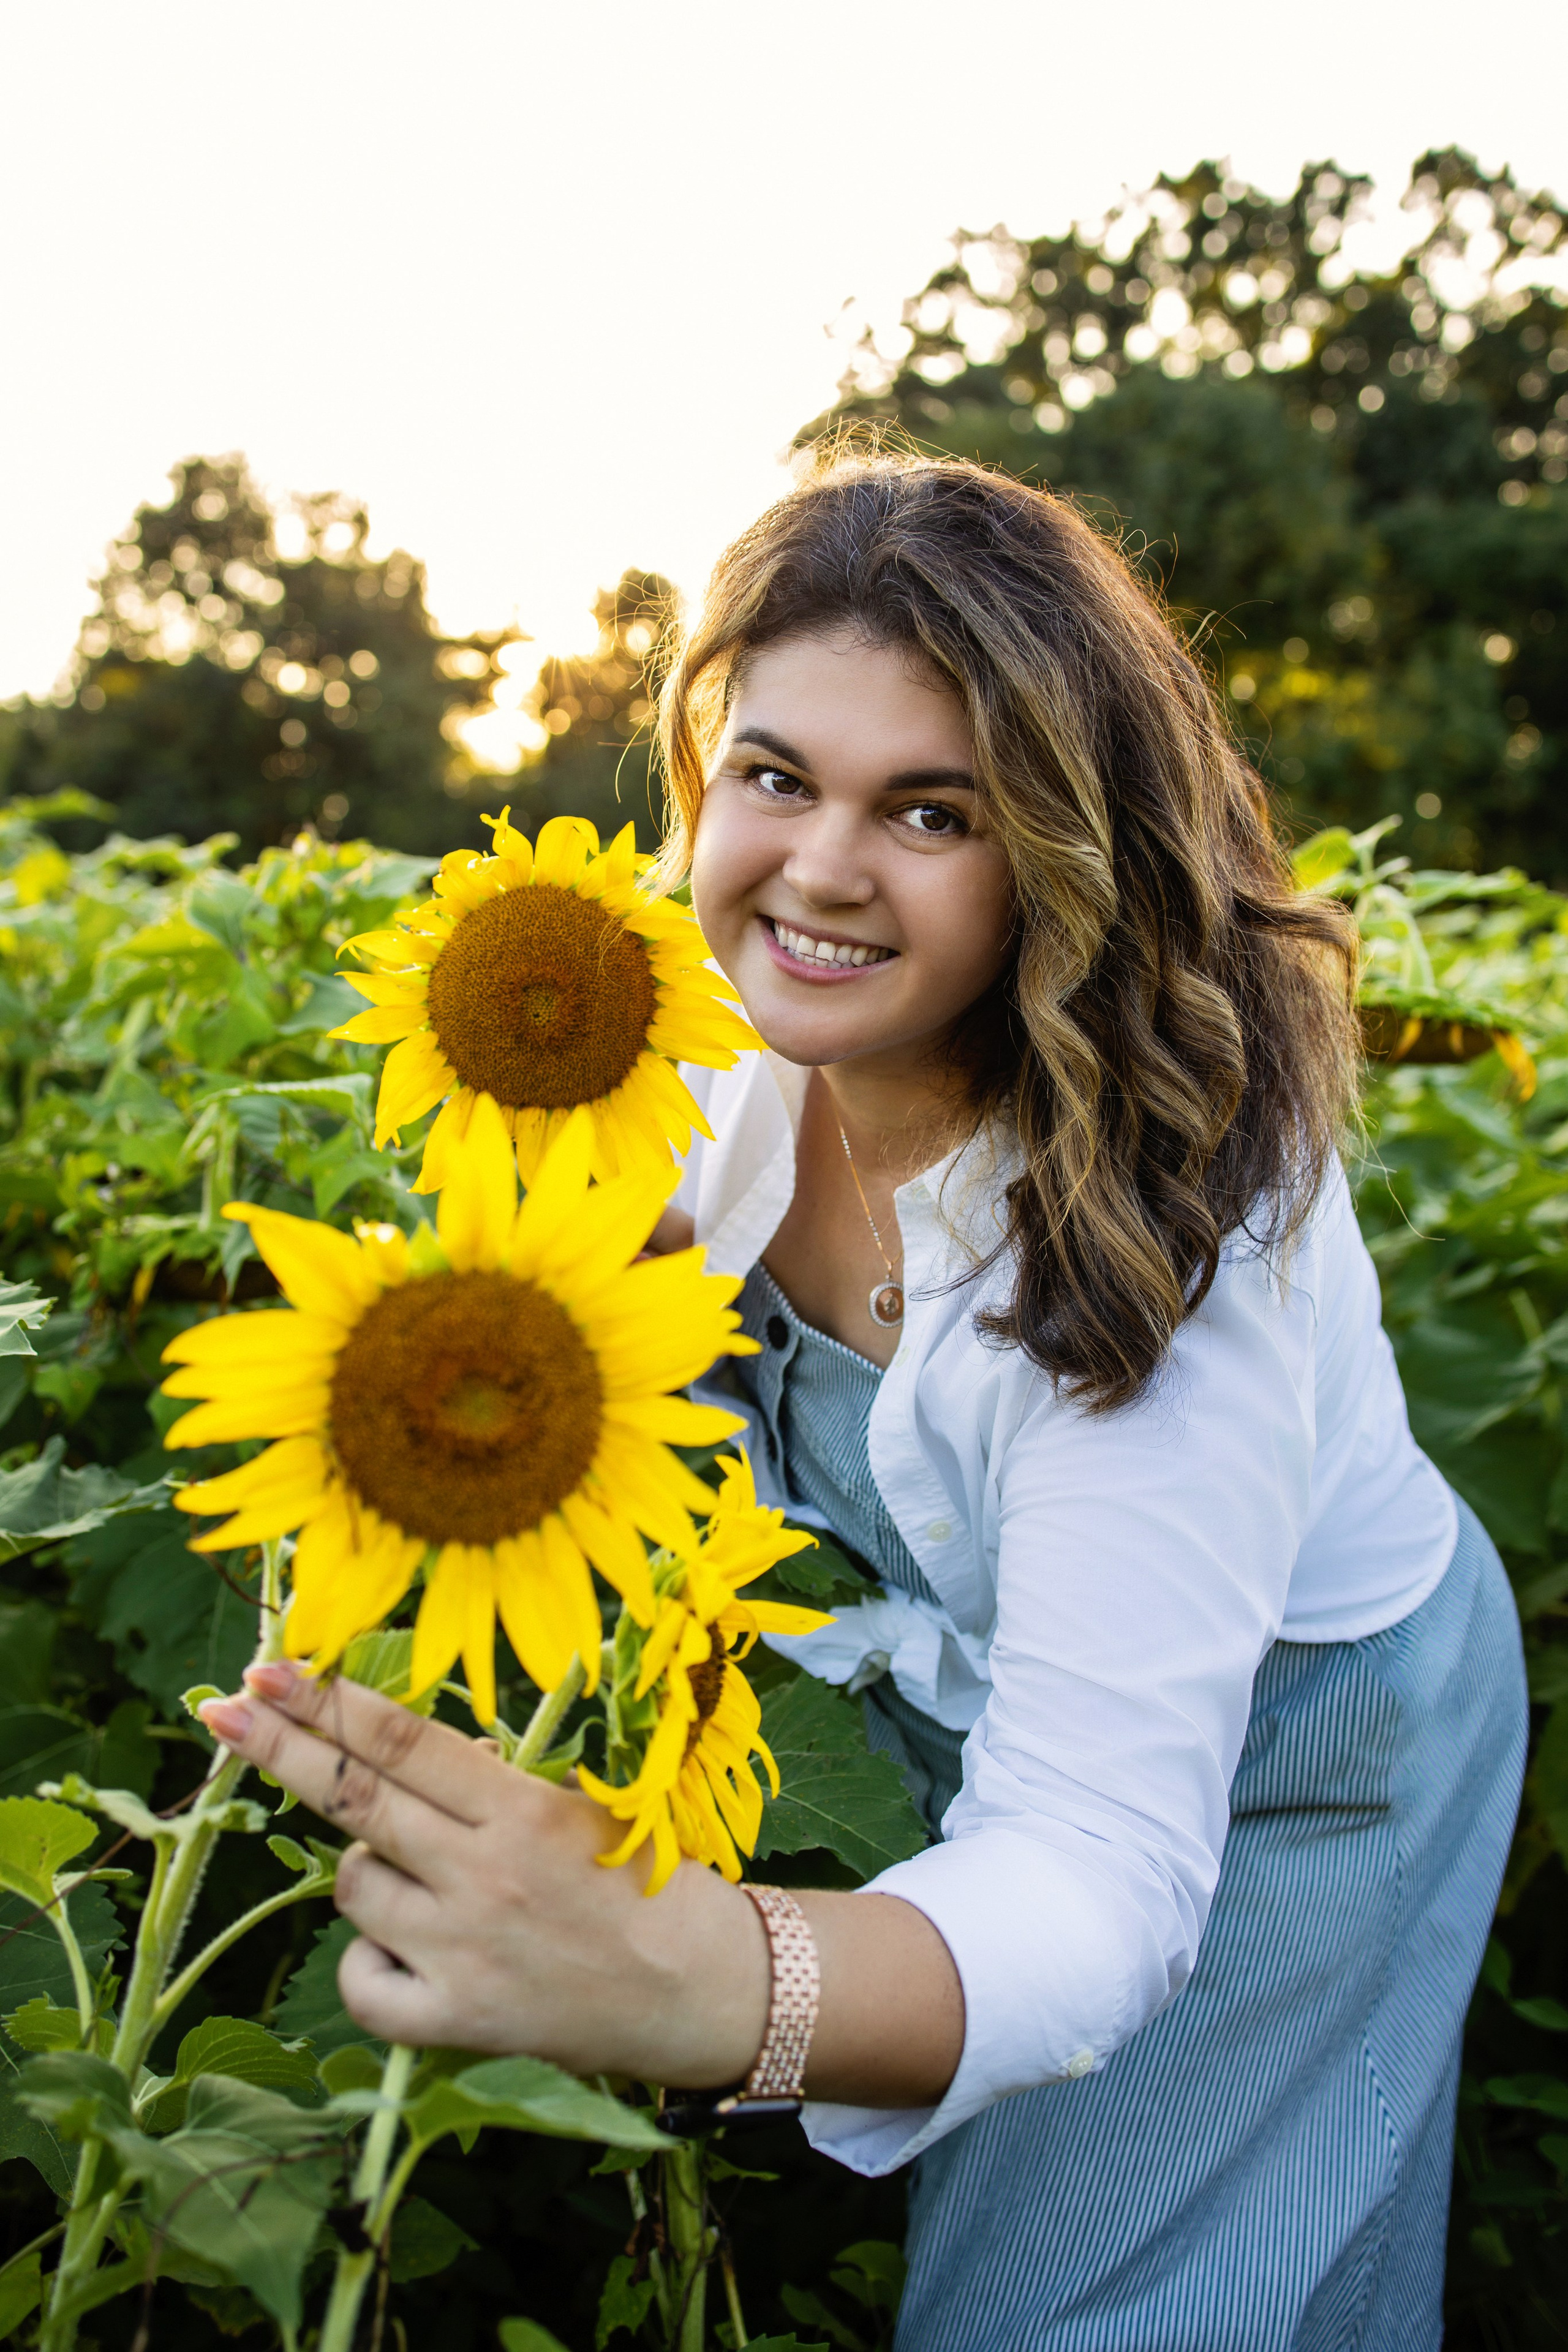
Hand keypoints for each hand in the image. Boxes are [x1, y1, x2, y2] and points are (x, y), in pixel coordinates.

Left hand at [199, 1661, 769, 2085]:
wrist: (699, 1991)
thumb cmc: (642, 1881)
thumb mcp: (575, 1804)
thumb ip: (485, 1783)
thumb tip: (393, 1751)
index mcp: (518, 1807)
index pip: (398, 1739)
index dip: (325, 1699)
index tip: (269, 1667)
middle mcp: (481, 1875)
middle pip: (352, 1798)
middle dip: (279, 1747)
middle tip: (221, 1709)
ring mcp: (461, 1952)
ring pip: (352, 1886)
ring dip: (364, 1872)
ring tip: (427, 1884)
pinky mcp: (453, 2023)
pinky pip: (360, 1978)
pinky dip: (370, 1961)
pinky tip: (412, 1953)